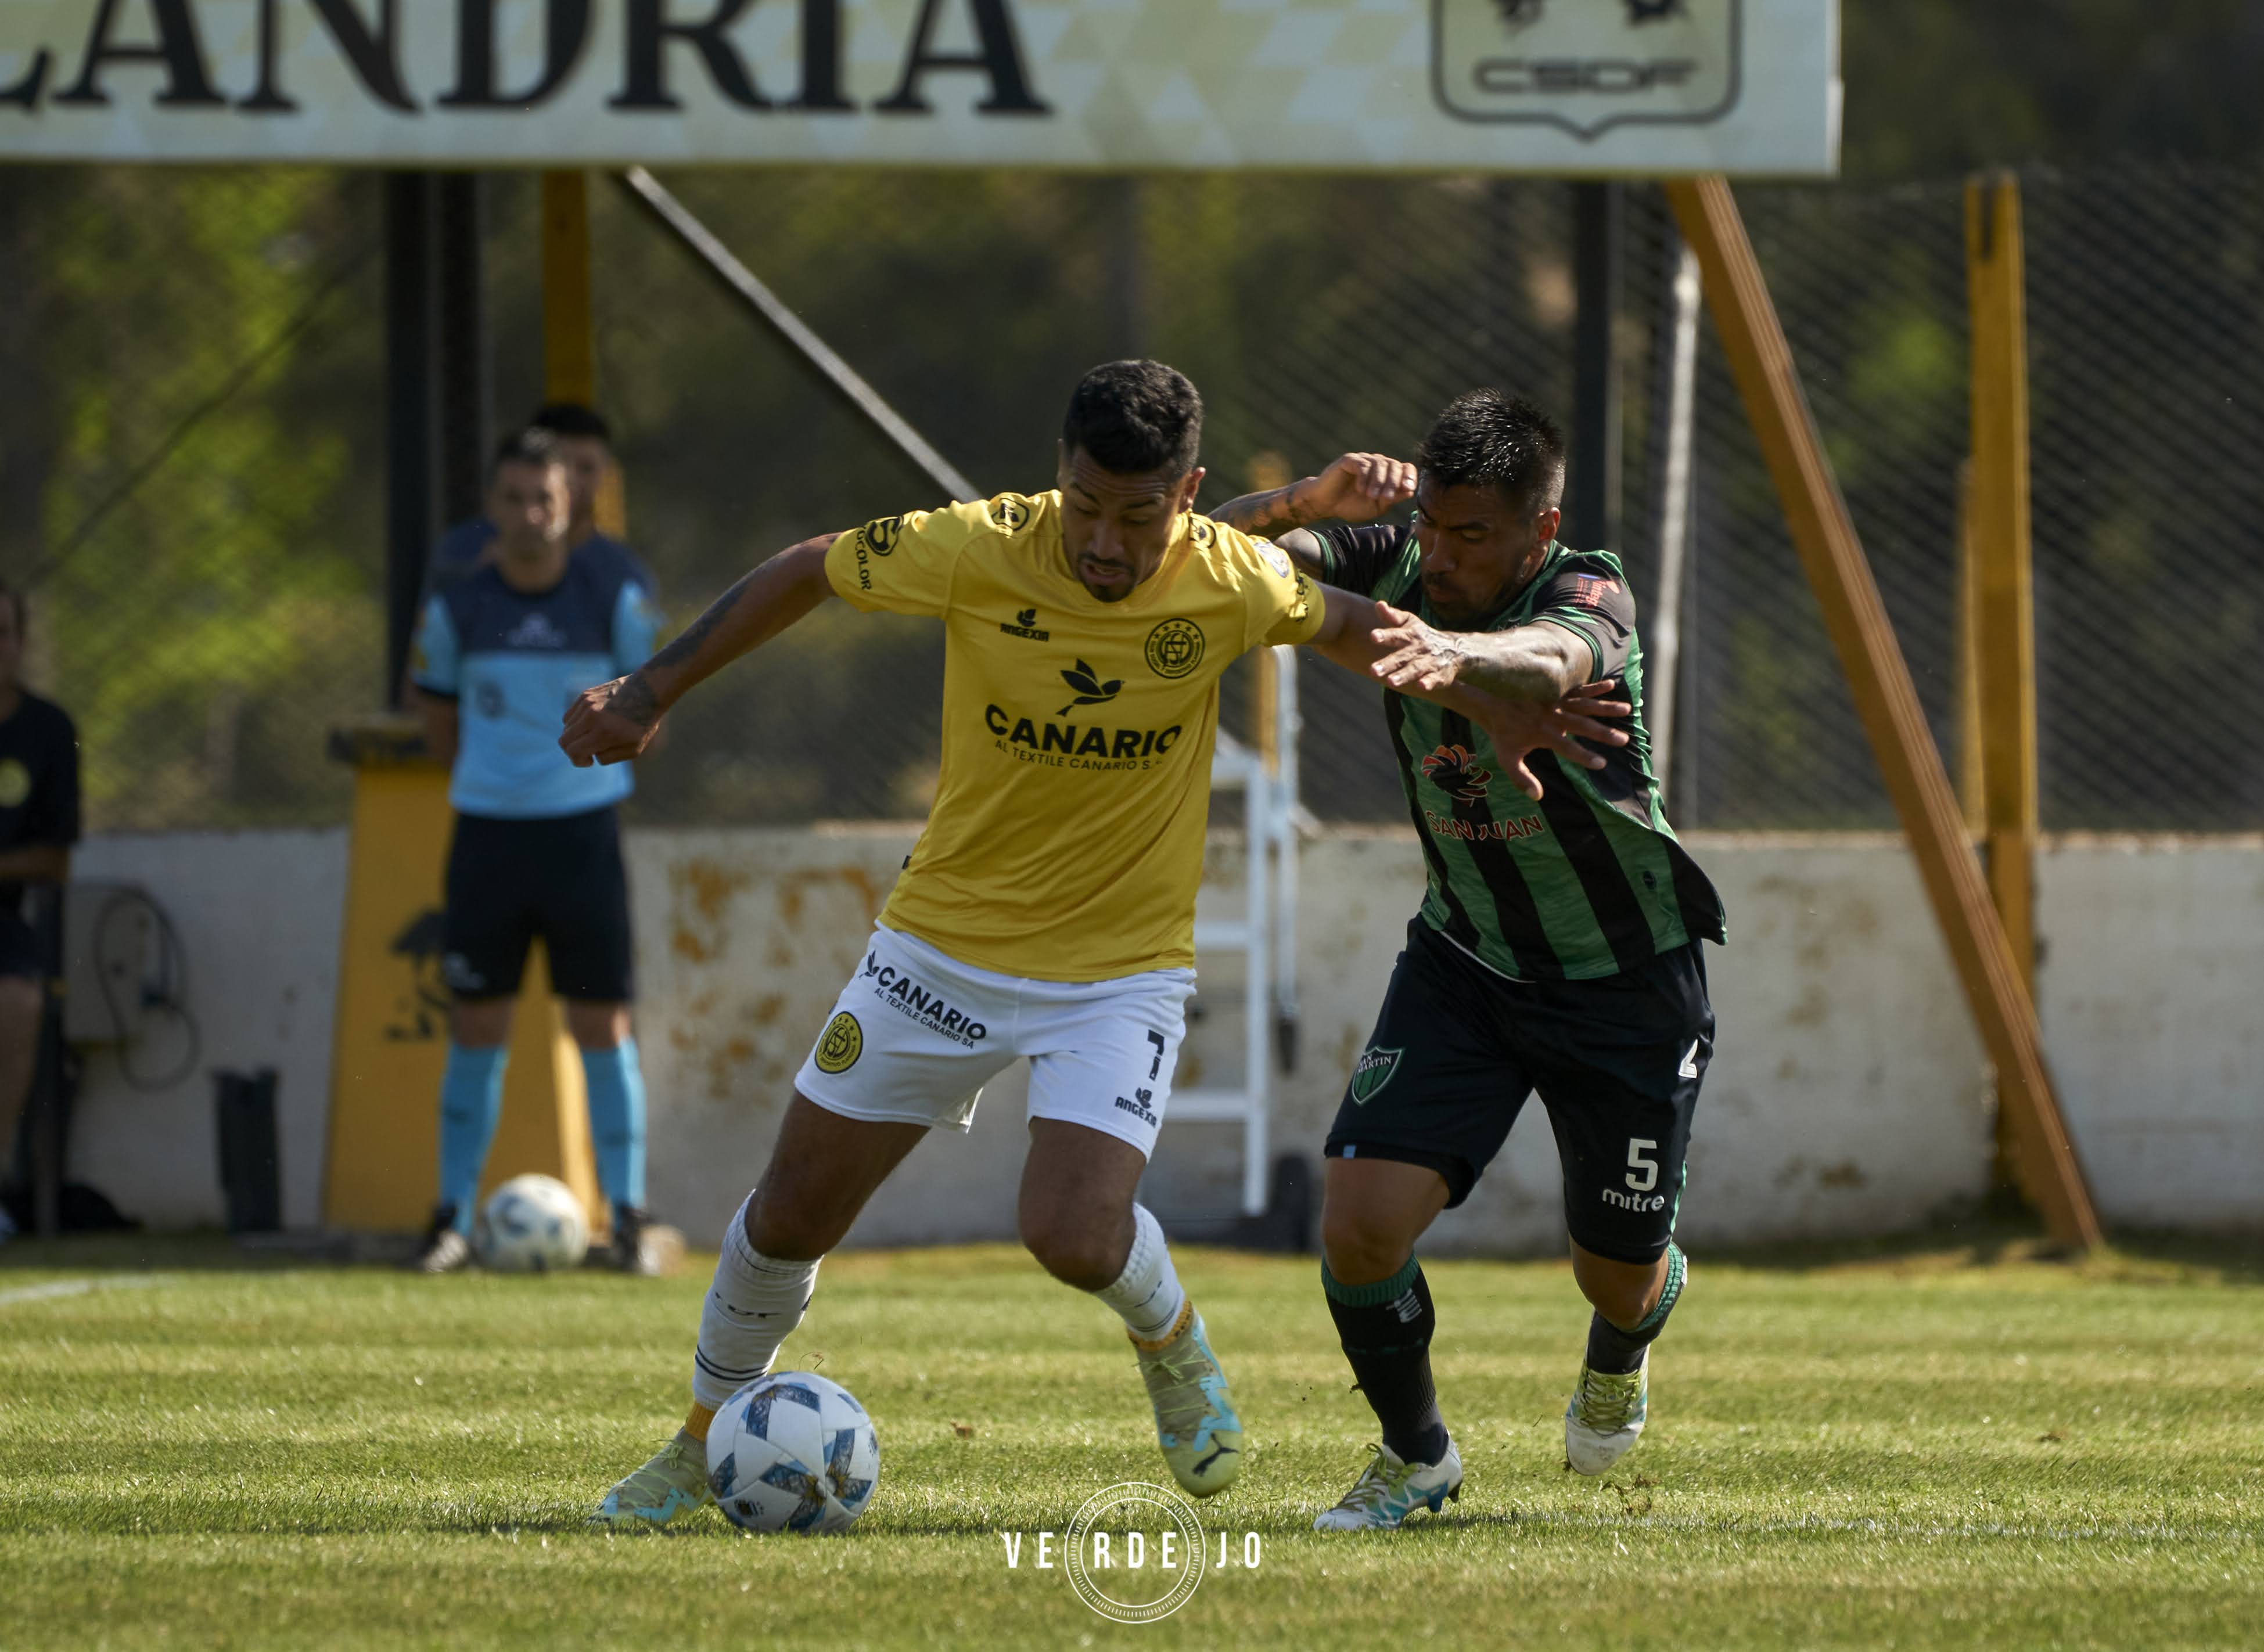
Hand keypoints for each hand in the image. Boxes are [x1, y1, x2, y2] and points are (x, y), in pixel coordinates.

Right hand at [560, 674, 664, 766]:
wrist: (648, 692)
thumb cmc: (643, 723)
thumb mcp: (633, 749)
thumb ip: (609, 757)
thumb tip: (592, 754)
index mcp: (603, 733)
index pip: (573, 751)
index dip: (578, 760)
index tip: (590, 760)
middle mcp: (592, 717)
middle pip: (564, 740)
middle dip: (573, 750)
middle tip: (588, 751)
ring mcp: (587, 704)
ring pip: (566, 727)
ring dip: (577, 736)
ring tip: (594, 735)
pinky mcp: (585, 695)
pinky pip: (570, 715)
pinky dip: (577, 723)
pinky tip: (592, 724)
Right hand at [1298, 453, 1416, 523]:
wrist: (1326, 504)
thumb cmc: (1351, 505)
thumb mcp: (1377, 506)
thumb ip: (1393, 498)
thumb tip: (1410, 491)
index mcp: (1387, 474)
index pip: (1406, 468)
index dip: (1410, 476)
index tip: (1409, 489)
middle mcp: (1377, 464)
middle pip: (1395, 465)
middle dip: (1393, 483)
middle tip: (1386, 498)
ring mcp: (1364, 460)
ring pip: (1380, 464)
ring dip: (1378, 482)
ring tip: (1371, 496)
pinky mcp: (1350, 460)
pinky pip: (1363, 464)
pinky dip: (1364, 477)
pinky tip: (1360, 489)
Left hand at [1369, 604, 1464, 691]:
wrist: (1456, 649)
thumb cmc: (1423, 636)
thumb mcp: (1410, 624)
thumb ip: (1393, 616)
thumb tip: (1378, 604)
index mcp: (1411, 635)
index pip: (1397, 635)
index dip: (1385, 635)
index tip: (1373, 636)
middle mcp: (1420, 648)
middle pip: (1403, 656)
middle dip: (1389, 663)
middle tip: (1373, 671)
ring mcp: (1431, 662)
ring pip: (1416, 669)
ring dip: (1404, 675)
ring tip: (1391, 682)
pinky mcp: (1440, 675)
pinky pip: (1435, 680)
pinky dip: (1429, 683)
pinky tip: (1422, 686)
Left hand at [1465, 680, 1631, 799]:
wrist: (1489, 699)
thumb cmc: (1500, 732)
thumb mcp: (1506, 758)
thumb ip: (1521, 779)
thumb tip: (1538, 797)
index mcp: (1543, 734)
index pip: (1568, 748)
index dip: (1584, 757)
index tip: (1602, 764)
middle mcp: (1552, 717)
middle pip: (1582, 726)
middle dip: (1604, 734)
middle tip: (1624, 740)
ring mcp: (1555, 701)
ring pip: (1585, 705)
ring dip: (1606, 708)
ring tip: (1627, 711)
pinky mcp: (1555, 688)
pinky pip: (1578, 687)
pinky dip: (1594, 686)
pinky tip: (1611, 685)